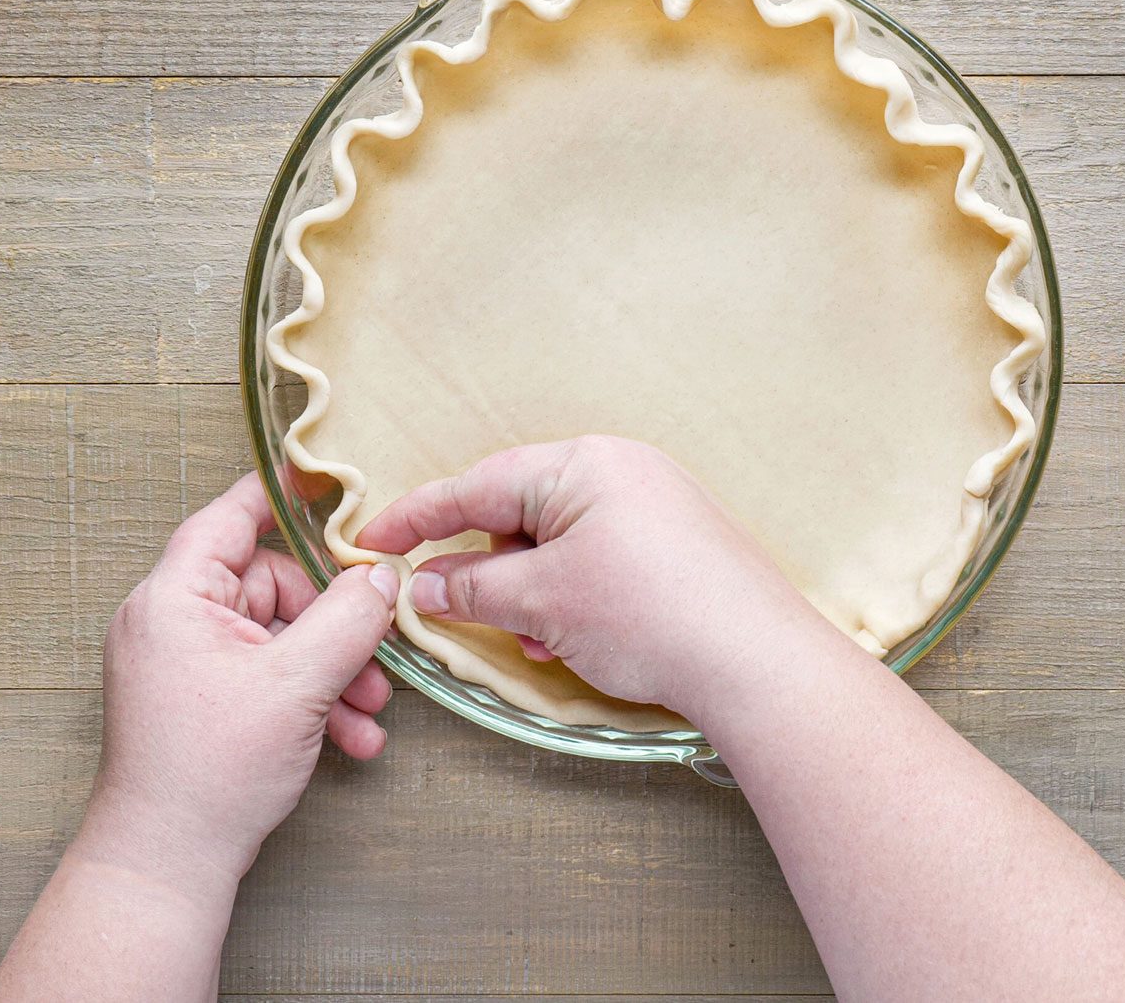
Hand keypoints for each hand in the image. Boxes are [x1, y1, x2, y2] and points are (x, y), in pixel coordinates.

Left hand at [80, 473, 398, 892]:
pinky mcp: (199, 699)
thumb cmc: (209, 773)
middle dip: (334, 625)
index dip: (283, 494)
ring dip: (331, 671)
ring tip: (369, 713)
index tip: (331, 483)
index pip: (232, 517)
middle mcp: (171, 621)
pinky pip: (265, 674)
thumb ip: (348, 619)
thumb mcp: (297, 685)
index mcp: (175, 598)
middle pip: (271, 584)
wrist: (166, 866)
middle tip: (377, 658)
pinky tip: (349, 739)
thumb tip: (383, 575)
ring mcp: (184, 662)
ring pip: (278, 637)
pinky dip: (308, 699)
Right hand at [356, 435, 831, 718]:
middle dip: (486, 568)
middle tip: (458, 610)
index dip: (415, 518)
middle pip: (517, 512)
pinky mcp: (675, 545)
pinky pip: (596, 560)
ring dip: (529, 593)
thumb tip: (426, 586)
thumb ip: (472, 588)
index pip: (475, 485)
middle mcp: (620, 470)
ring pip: (556, 543)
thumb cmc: (651, 616)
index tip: (368, 543)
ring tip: (536, 641)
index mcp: (582, 463)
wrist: (757, 662)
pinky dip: (569, 598)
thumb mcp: (542, 603)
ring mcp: (653, 506)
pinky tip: (571, 641)